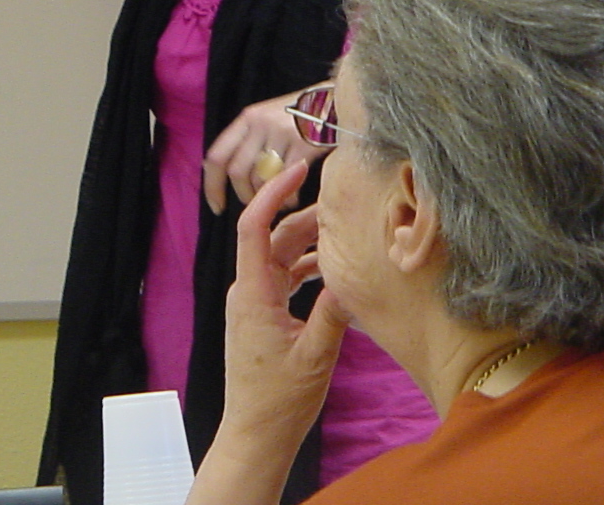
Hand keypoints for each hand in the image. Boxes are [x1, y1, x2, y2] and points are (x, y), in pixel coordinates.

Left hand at [186, 162, 349, 504]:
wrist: (256, 433)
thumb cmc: (280, 400)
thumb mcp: (316, 356)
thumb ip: (334, 313)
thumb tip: (354, 274)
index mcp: (253, 293)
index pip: (254, 227)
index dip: (272, 193)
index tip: (298, 170)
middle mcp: (248, 291)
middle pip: (274, 238)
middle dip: (305, 216)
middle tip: (343, 203)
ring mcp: (254, 302)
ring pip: (281, 257)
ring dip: (310, 243)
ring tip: (346, 233)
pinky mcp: (263, 314)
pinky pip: (284, 278)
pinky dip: (308, 268)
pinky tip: (335, 269)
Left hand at [203, 86, 329, 212]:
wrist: (339, 98)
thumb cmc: (305, 116)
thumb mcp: (271, 119)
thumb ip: (253, 142)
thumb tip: (238, 179)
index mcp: (247, 118)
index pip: (217, 155)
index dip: (212, 186)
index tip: (217, 207)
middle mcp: (259, 122)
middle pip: (237, 171)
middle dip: (245, 195)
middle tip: (259, 203)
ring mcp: (281, 130)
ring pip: (261, 178)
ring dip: (268, 198)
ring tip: (281, 202)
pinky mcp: (303, 141)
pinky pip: (286, 179)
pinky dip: (288, 197)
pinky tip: (294, 199)